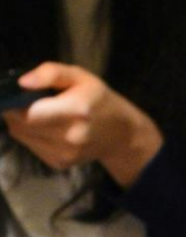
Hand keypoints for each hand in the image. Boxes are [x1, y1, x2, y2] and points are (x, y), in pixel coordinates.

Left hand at [2, 62, 162, 185]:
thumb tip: (22, 83)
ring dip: (21, 123)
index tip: (14, 94)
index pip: (29, 112)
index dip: (13, 102)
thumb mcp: (79, 76)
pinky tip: (45, 128)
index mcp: (76, 111)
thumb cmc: (98, 100)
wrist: (121, 135)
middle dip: (14, 111)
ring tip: (38, 114)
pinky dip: (30, 136)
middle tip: (25, 101)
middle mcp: (71, 137)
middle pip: (21, 125)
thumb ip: (51, 73)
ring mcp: (65, 154)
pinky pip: (30, 147)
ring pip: (21, 136)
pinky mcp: (60, 164)